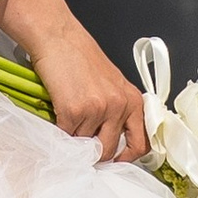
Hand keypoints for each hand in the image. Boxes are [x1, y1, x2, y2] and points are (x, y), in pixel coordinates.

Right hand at [30, 24, 152, 166]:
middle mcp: (119, 106)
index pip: (140, 142)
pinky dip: (59, 130)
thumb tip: (109, 140)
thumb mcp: (110, 83)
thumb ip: (117, 111)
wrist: (57, 37)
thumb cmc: (79, 56)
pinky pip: (65, 135)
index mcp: (132, 100)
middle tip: (81, 144)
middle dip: (92, 151)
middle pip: (108, 149)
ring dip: (73, 136)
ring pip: (83, 143)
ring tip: (67, 116)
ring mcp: (97, 109)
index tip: (115, 160)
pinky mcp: (74, 110)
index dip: (126, 157)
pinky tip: (57, 113)